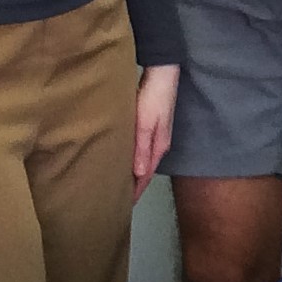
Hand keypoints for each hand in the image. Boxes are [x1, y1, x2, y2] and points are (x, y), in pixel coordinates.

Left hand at [132, 65, 179, 198]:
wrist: (163, 74)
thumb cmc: (153, 98)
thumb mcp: (145, 124)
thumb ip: (141, 148)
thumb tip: (139, 174)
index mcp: (158, 147)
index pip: (146, 177)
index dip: (136, 192)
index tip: (124, 206)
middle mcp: (159, 145)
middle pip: (146, 172)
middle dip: (135, 187)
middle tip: (119, 200)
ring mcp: (157, 136)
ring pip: (144, 161)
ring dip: (134, 174)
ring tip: (120, 184)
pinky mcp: (152, 128)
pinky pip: (142, 151)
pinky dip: (134, 160)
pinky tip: (126, 160)